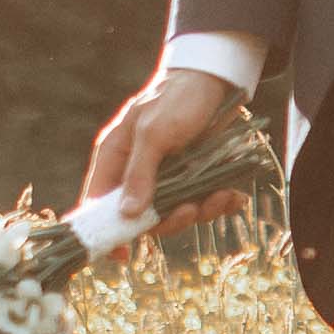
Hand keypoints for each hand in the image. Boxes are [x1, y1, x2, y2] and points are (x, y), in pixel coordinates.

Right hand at [84, 62, 254, 232]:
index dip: (106, 230)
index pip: (98, 203)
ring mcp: (167, 175)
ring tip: (220, 197)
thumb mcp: (154, 132)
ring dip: (200, 210)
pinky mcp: (194, 175)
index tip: (122, 255)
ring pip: (176, 212)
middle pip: (143, 217)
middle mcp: (137, 171)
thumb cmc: (176, 98)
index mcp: (115, 158)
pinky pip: (202, 201)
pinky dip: (219, 202)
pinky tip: (235, 196)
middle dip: (169, 220)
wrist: (215, 78)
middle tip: (190, 211)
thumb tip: (128, 214)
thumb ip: (140, 172)